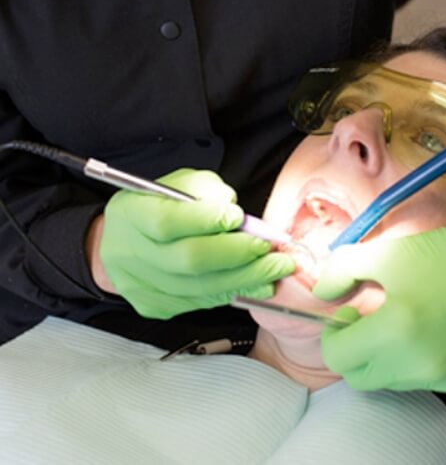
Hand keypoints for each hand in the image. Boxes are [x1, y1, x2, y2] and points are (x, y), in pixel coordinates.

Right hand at [98, 168, 294, 318]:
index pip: (168, 222)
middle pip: (189, 260)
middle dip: (238, 254)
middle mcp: (130, 252)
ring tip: (275, 268)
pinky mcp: (155, 305)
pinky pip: (202, 302)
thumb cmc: (160, 206)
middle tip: (270, 248)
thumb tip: (239, 219)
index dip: (207, 220)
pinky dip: (235, 291)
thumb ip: (208, 193)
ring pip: (200, 288)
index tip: (238, 217)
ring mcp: (140, 285)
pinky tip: (258, 284)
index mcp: (131, 213)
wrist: (126, 239)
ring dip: (246, 277)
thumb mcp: (181, 184)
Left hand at [313, 212, 445, 391]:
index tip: (347, 314)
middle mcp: (418, 365)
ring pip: (389, 381)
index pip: (337, 358)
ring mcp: (444, 377)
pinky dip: (412, 362)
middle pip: (359, 377)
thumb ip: (340, 272)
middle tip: (366, 320)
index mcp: (395, 332)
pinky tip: (426, 331)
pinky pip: (421, 380)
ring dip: (382, 357)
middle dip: (353, 351)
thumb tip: (321, 294)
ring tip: (398, 322)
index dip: (334, 335)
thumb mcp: (386, 252)